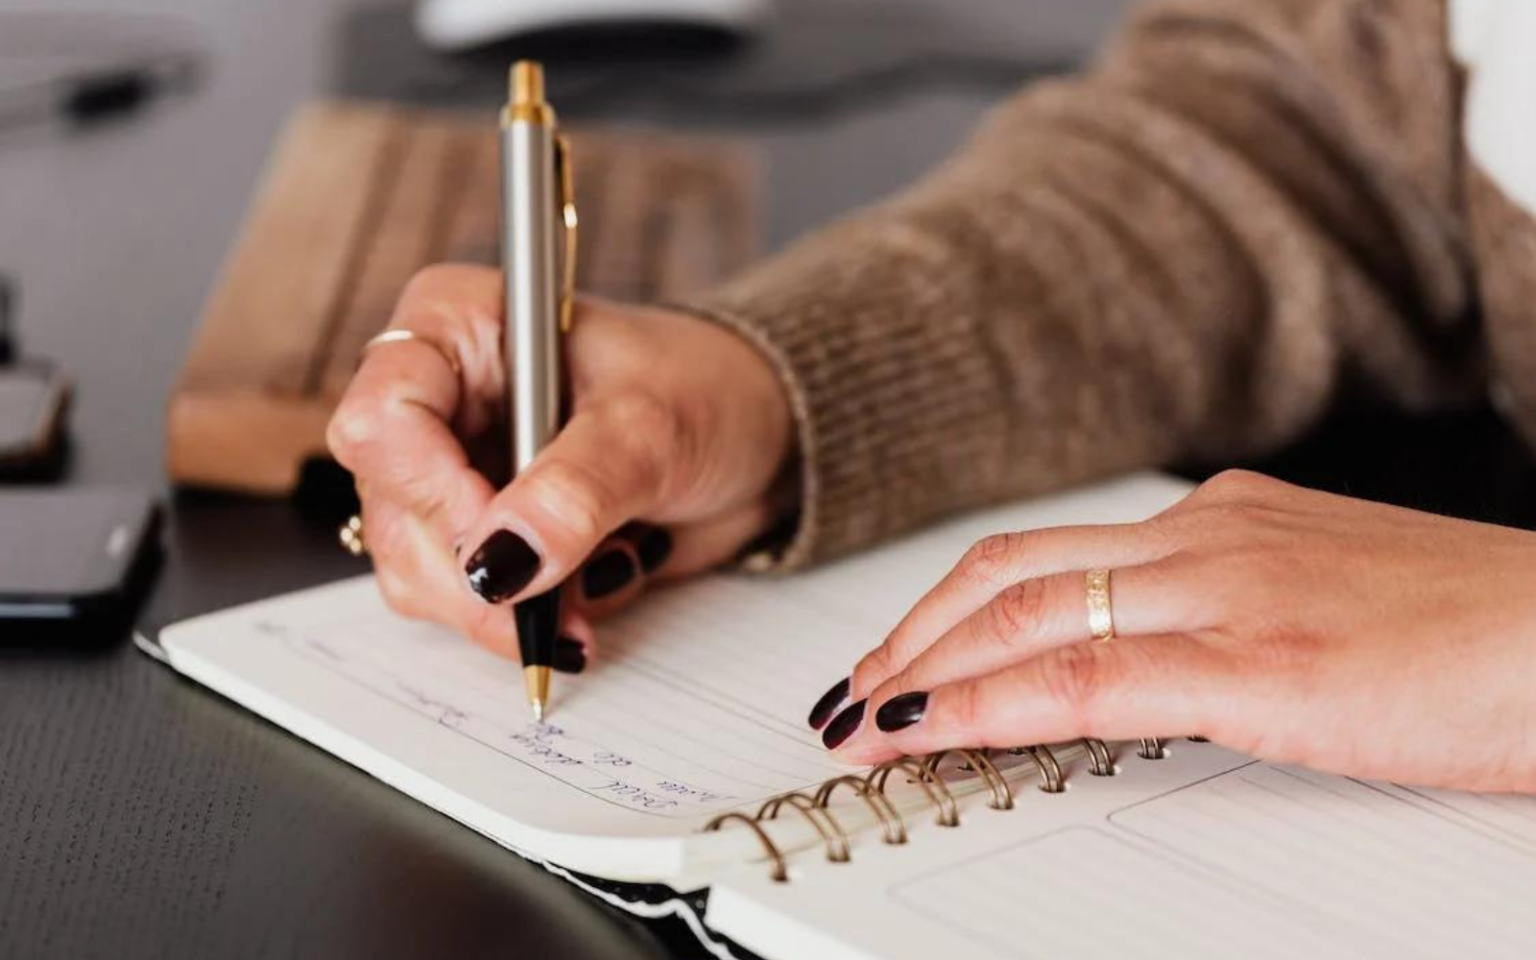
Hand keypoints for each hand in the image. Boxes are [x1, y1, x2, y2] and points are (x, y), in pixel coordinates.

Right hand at [328, 264, 793, 663]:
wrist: (760, 435)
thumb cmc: (708, 389)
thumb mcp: (650, 428)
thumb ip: (575, 491)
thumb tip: (502, 563)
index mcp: (459, 327)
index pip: (384, 414)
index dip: (432, 491)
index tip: (504, 544)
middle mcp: (441, 398)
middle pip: (394, 509)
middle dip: (473, 575)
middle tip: (548, 606)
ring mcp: (456, 472)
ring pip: (417, 570)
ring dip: (503, 608)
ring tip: (593, 588)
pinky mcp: (486, 534)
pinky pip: (466, 602)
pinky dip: (528, 618)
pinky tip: (592, 589)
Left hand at [814, 470, 1535, 792]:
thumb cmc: (1480, 634)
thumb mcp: (1327, 606)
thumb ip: (1232, 619)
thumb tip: (1154, 663)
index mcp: (1225, 523)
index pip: (1047, 557)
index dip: (951, 608)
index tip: (900, 657)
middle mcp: (1209, 538)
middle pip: (1008, 572)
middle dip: (911, 634)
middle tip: (851, 690)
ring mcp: (1227, 591)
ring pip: (1024, 615)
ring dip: (923, 668)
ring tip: (863, 718)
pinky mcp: (1258, 662)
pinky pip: (1084, 677)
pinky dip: (986, 702)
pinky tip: (930, 730)